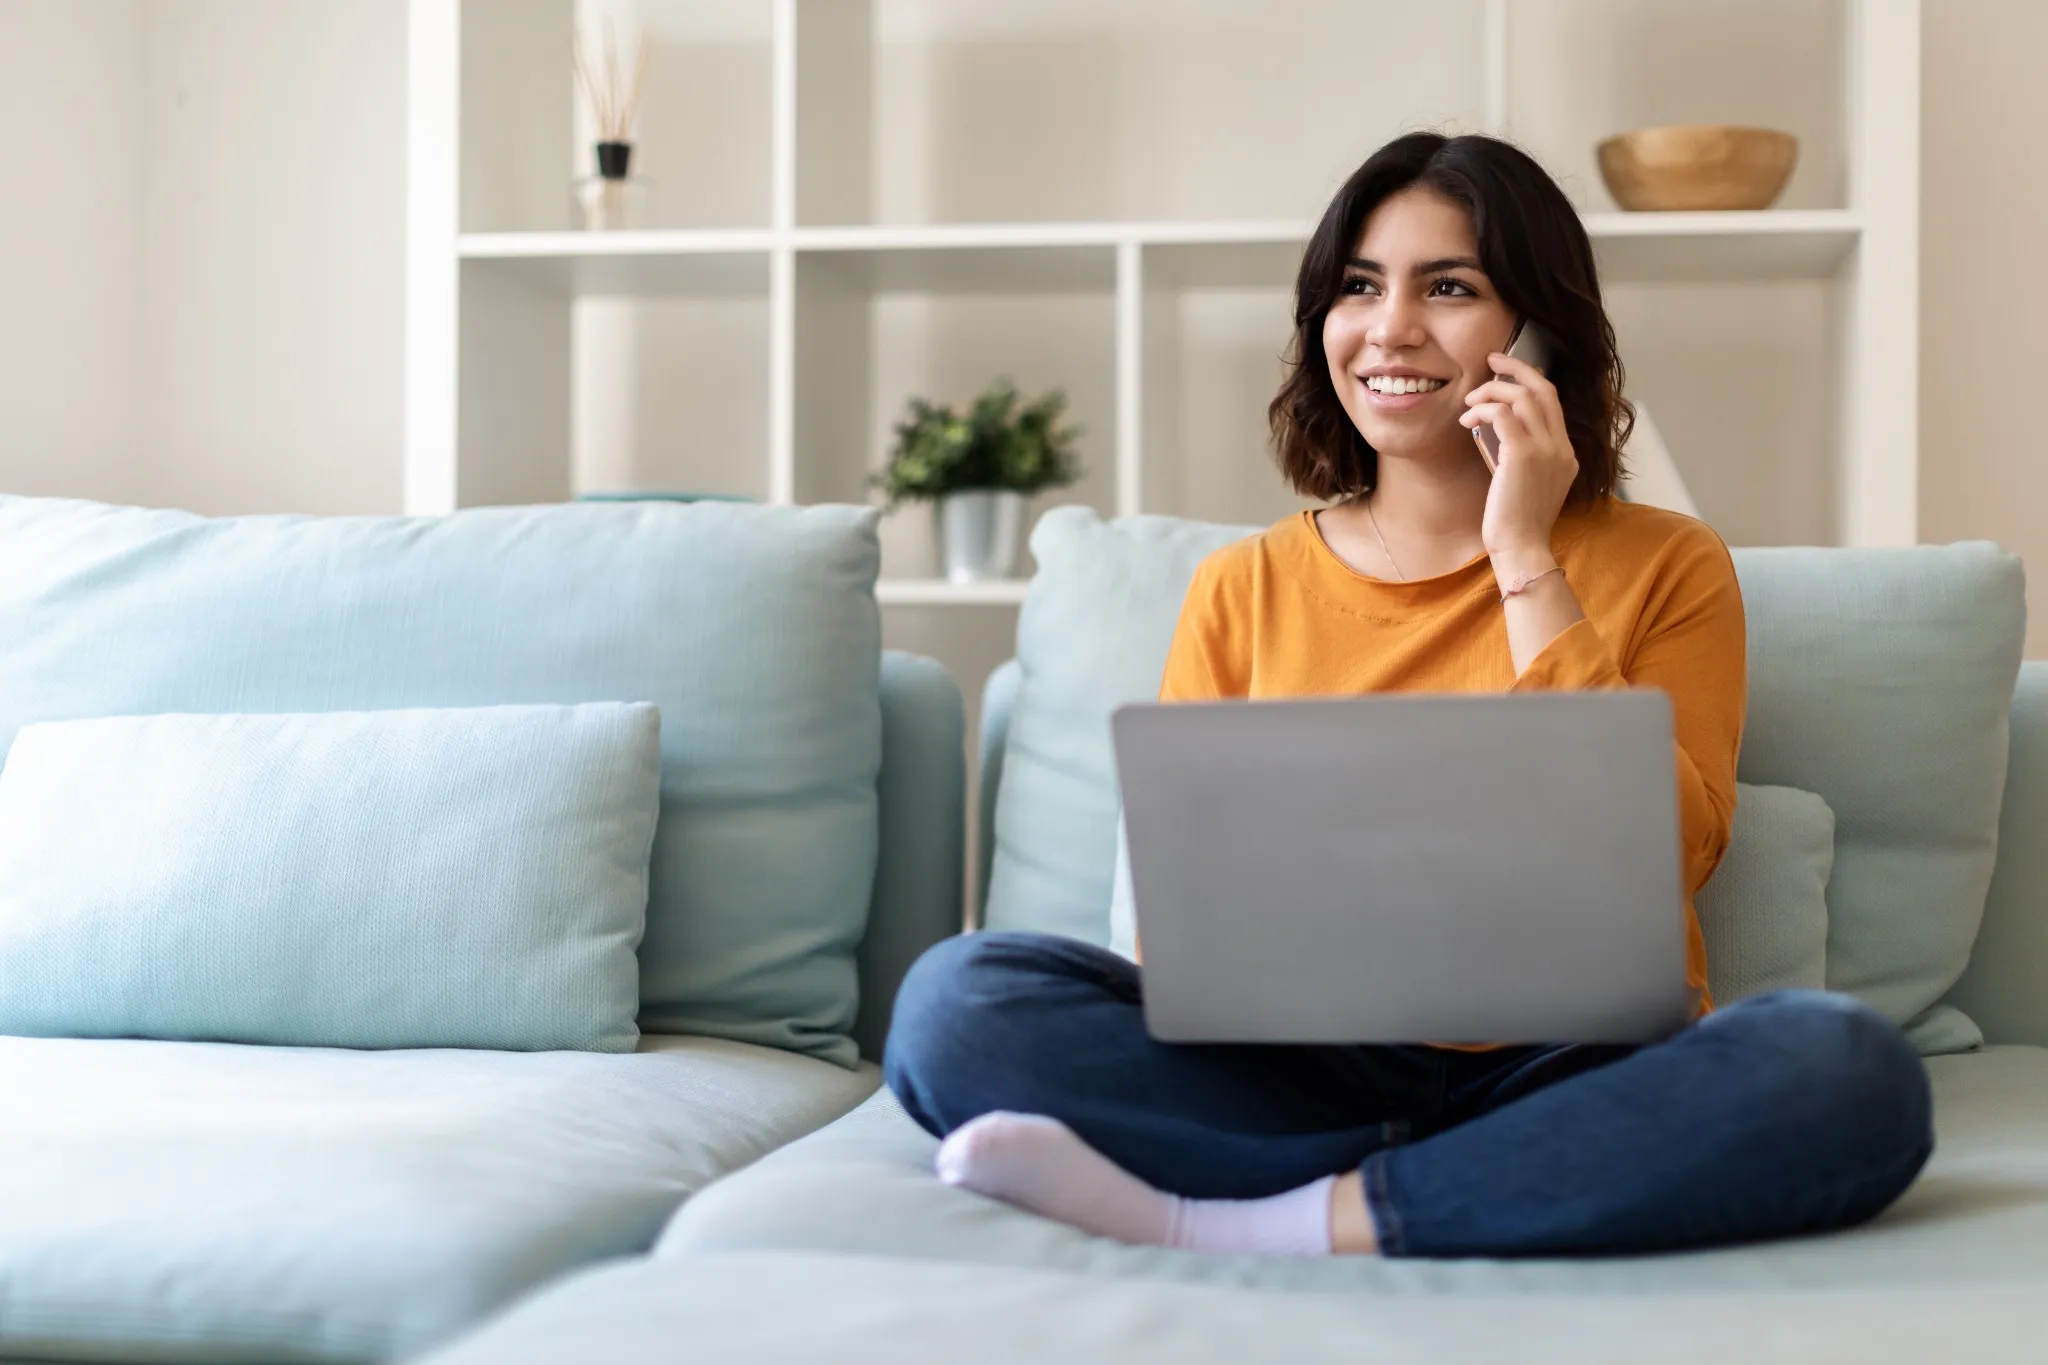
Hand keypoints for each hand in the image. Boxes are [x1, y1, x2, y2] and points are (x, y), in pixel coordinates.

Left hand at [1461, 352, 1578, 577]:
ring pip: (1522, 396)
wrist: (1522, 548)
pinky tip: (1467, 421)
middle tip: (1491, 360)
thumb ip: (1526, 459)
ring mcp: (1546, 450)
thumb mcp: (1530, 486)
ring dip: (1491, 392)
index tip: (1506, 372)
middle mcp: (1561, 447)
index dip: (1530, 380)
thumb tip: (1500, 435)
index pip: (1552, 402)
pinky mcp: (1523, 455)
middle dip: (1516, 367)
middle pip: (1543, 389)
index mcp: (1566, 454)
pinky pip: (1502, 414)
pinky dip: (1482, 409)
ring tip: (1470, 403)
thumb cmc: (1517, 524)